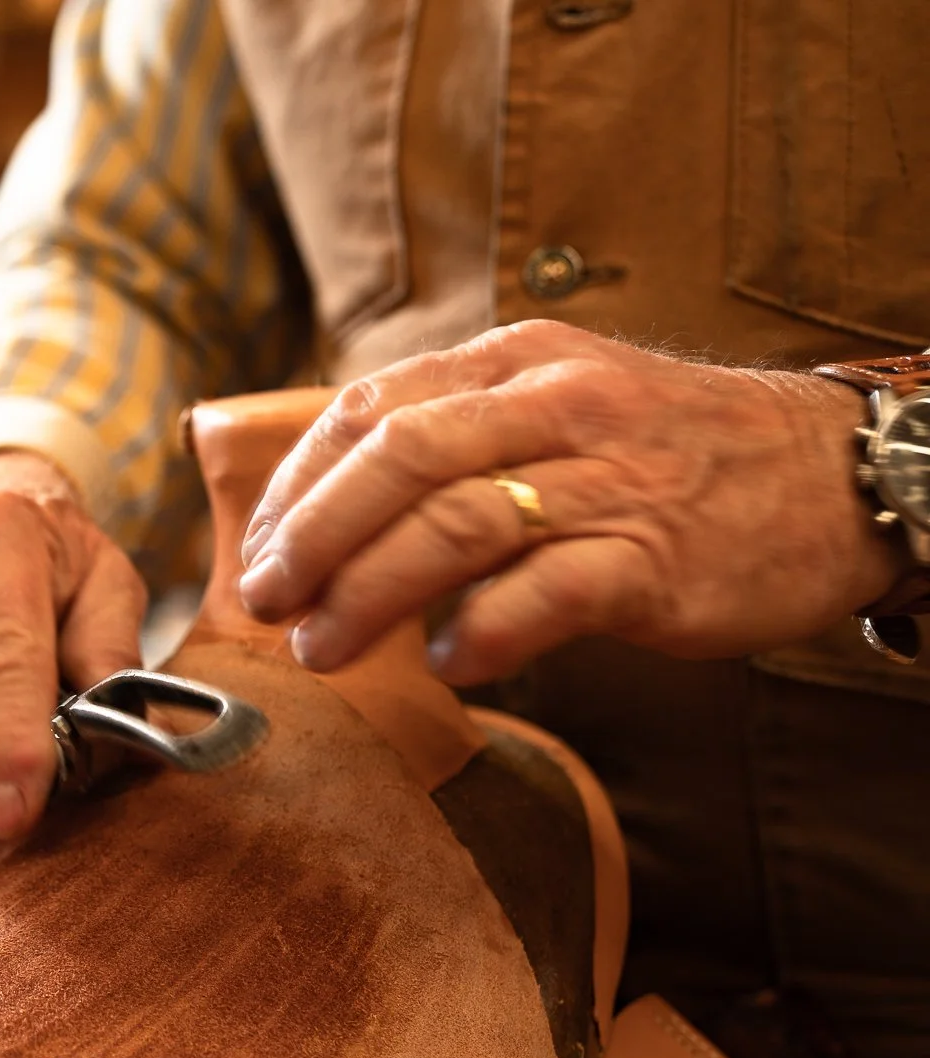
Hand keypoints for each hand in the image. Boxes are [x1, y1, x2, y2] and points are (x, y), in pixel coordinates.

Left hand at [236, 321, 902, 684]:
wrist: (828, 476)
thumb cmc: (666, 457)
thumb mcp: (555, 407)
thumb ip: (453, 441)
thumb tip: (328, 515)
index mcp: (513, 365)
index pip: (369, 411)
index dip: (295, 488)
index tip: (256, 553)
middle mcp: (555, 405)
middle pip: (398, 461)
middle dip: (311, 538)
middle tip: (266, 603)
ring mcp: (608, 478)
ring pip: (457, 524)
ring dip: (369, 595)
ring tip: (323, 649)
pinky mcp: (655, 556)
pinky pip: (546, 592)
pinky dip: (481, 632)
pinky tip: (449, 664)